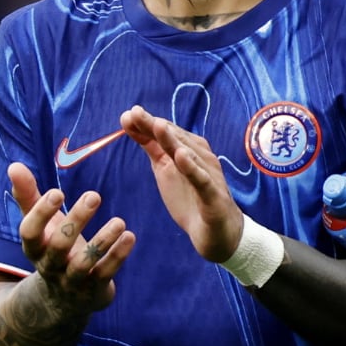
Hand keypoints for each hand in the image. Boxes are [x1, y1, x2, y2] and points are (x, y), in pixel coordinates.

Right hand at [8, 161, 134, 315]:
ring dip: (102, 241)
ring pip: (83, 263)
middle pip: (58, 246)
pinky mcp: (94, 290)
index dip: (41, 214)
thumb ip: (28, 196)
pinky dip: (118, 256)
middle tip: (94, 196)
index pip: (29, 233)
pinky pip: (105, 273)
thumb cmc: (51, 249)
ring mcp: (72, 281)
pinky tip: (130, 236)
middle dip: (76, 221)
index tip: (58, 192)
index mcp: (34, 249)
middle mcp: (50, 267)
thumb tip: (14, 165)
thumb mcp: (40, 225)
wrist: (63, 300)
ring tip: (119, 221)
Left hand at [120, 105, 242, 262]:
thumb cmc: (191, 197)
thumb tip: (132, 123)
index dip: (146, 123)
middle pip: (175, 139)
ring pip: (189, 155)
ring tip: (158, 126)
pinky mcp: (213, 196)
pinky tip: (181, 157)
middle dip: (155, 126)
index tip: (127, 115)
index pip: (166, 132)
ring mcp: (207, 175)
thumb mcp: (165, 168)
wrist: (218, 232)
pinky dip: (192, 168)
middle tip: (135, 113)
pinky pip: (202, 180)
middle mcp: (199, 157)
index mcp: (187, 150)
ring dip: (173, 140)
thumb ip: (152, 146)